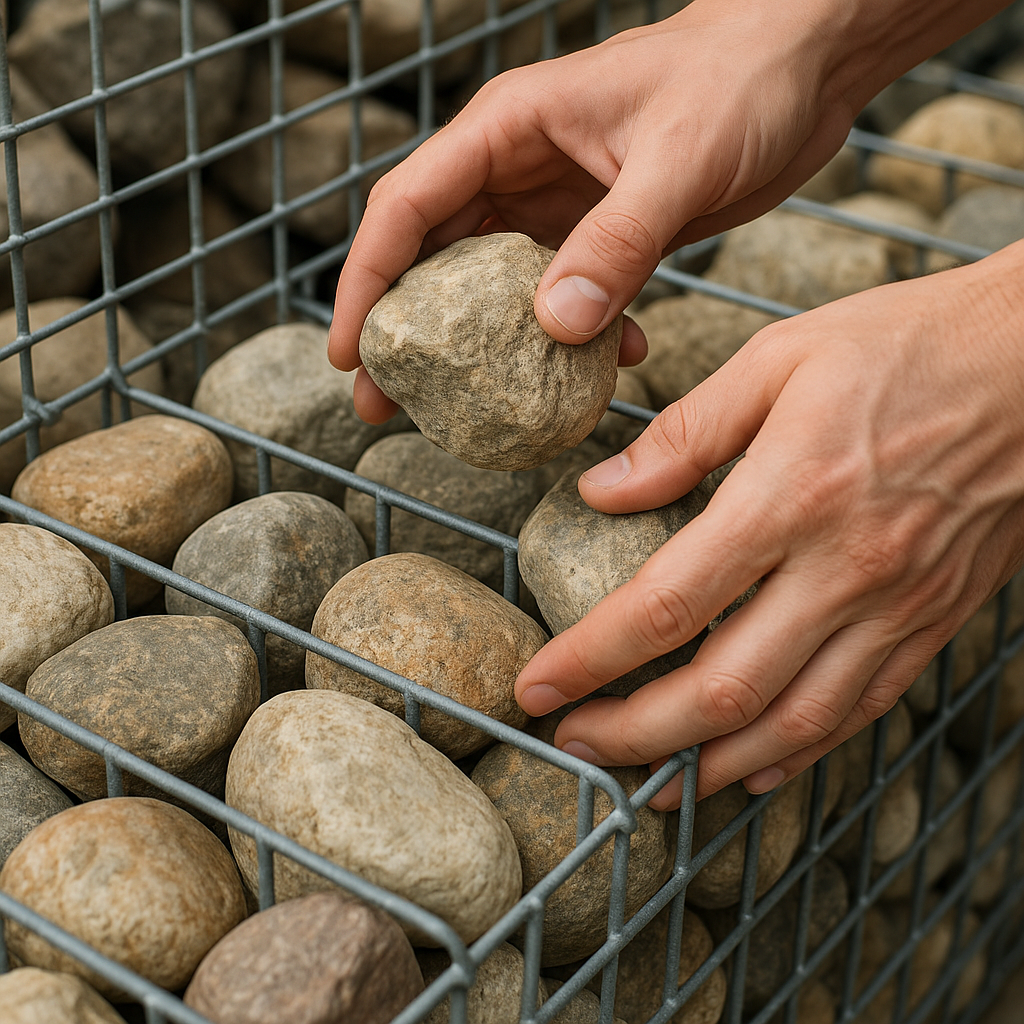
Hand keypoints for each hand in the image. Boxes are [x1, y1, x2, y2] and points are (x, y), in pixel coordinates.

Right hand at [328, 0, 881, 420]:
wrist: (807, 65)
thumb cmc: (741, 78)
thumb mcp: (677, 160)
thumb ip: (616, 243)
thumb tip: (555, 326)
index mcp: (509, 128)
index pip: (407, 207)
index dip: (366, 280)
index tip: (349, 351)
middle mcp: (518, 167)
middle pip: (432, 256)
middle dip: (407, 333)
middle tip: (386, 404)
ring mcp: (557, 203)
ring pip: (492, 286)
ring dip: (482, 350)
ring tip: (467, 412)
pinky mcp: (601, 233)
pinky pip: (563, 297)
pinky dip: (570, 339)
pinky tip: (601, 367)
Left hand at [514, 242, 1023, 806]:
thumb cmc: (907, 345)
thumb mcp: (780, 357)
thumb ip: (685, 431)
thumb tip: (603, 491)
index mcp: (792, 494)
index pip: (669, 603)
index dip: (592, 657)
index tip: (536, 686)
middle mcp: (845, 568)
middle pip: (722, 688)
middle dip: (634, 733)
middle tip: (573, 745)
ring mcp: (897, 607)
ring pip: (792, 723)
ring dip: (708, 766)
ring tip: (647, 784)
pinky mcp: (933, 622)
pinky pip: (859, 711)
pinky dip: (797, 752)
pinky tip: (750, 768)